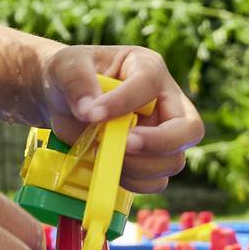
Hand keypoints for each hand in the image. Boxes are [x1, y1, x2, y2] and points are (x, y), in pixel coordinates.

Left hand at [37, 44, 203, 193]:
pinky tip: (108, 169)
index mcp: (148, 68)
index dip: (126, 101)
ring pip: (174, 161)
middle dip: (159, 143)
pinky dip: (133, 182)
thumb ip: (77, 83)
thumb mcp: (67, 67)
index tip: (94, 115)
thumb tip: (89, 111)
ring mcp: (160, 133)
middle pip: (189, 129)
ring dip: (140, 167)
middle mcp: (164, 102)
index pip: (150, 84)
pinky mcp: (148, 159)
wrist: (59, 100)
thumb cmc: (69, 74)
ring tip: (103, 155)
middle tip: (124, 145)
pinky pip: (155, 181)